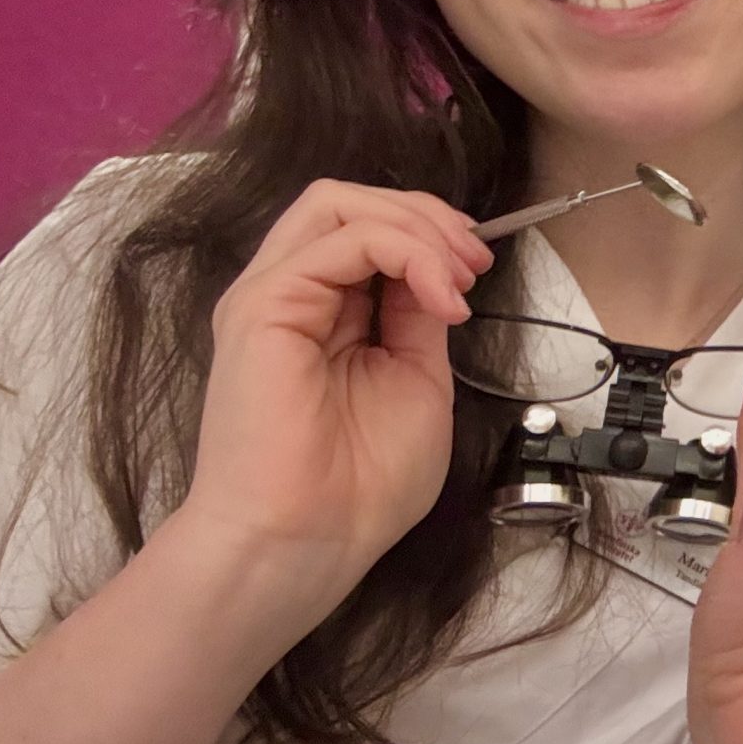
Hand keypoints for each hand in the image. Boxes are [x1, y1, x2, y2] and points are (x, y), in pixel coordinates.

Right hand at [177, 180, 488, 623]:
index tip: (479, 267)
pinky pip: (340, 240)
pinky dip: (405, 252)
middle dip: (425, 216)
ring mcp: (271, 295)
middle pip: (347, 202)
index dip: (430, 234)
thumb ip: (420, 320)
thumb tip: (441, 275)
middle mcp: (291, 294)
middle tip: (475, 261)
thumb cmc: (361, 485)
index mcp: (324, 314)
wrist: (307, 541)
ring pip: (337, 203)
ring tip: (460, 275)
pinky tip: (440, 298)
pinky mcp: (263, 305)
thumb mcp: (417, 381)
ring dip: (417, 227)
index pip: (367, 233)